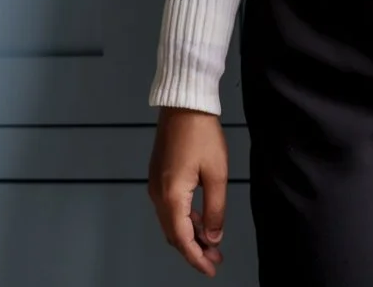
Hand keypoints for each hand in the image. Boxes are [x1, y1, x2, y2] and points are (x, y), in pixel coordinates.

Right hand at [148, 107, 227, 276]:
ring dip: (189, 235)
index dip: (196, 258)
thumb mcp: (217, 172)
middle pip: (174, 233)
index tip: (212, 270)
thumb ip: (215, 208)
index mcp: (171, 197)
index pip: (182, 239)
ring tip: (211, 243)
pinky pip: (170, 208)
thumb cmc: (202, 134)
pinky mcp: (159, 176)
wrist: (184, 103)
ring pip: (171, 222)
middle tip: (215, 260)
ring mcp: (156, 185)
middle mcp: (157, 195)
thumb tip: (213, 237)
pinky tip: (199, 220)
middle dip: (194, 250)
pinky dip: (184, 219)